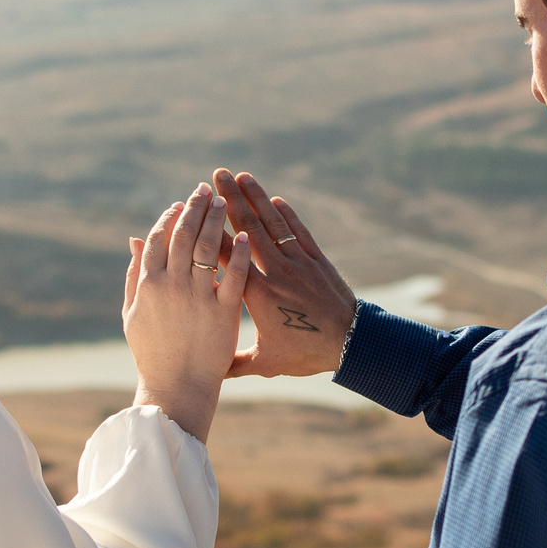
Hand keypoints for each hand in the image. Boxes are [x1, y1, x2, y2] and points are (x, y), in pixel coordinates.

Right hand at [122, 185, 250, 442]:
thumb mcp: (133, 315)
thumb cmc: (153, 354)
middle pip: (185, 235)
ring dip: (216, 220)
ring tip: (224, 200)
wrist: (176, 389)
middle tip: (205, 189)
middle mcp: (172, 287)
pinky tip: (244, 235)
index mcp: (149, 286)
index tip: (181, 202)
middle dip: (195, 208)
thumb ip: (132, 276)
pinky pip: (234, 275)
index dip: (170, 216)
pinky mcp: (224, 311)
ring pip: (209, 248)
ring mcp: (198, 298)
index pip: (160, 238)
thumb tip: (135, 241)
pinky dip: (238, 253)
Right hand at [209, 169, 355, 377]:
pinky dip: (287, 214)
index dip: (210, 230)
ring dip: (257, 197)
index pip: (226, 256)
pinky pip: (298, 231)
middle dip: (231, 199)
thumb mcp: (266, 363)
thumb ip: (234, 363)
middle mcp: (276, 271)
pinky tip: (275, 199)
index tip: (195, 210)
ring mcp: (298, 262)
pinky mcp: (317, 260)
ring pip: (273, 223)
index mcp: (256, 294)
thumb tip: (206, 372)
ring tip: (241, 176)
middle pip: (248, 228)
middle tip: (216, 175)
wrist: (351, 344)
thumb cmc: (306, 354)